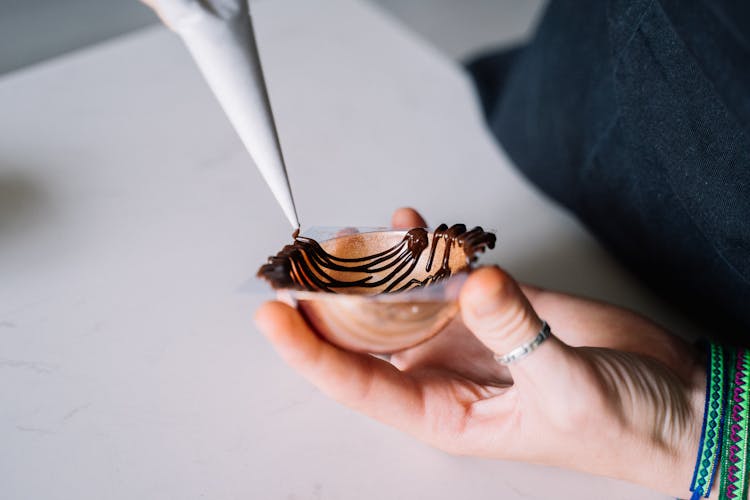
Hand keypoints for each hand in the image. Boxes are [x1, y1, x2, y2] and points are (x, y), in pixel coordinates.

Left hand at [255, 208, 705, 497]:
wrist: (672, 400)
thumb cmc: (620, 426)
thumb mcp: (568, 392)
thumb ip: (519, 336)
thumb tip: (472, 284)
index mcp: (444, 413)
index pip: (358, 382)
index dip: (310, 350)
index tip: (274, 315)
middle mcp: (443, 372)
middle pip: (366, 334)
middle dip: (331, 298)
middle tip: (301, 259)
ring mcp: (466, 332)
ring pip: (401, 296)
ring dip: (374, 265)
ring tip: (351, 233)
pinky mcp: (493, 301)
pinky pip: (446, 270)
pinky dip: (425, 246)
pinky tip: (408, 222)